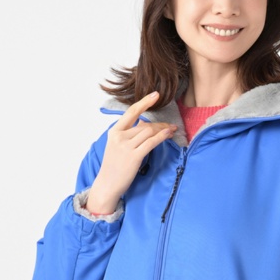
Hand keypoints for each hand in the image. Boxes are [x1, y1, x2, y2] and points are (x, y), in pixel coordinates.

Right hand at [85, 92, 176, 213]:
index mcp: (114, 132)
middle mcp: (119, 137)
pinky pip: (151, 142)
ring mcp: (126, 146)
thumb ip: (128, 135)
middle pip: (145, 124)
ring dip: (163, 130)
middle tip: (170, 125)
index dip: (145, 102)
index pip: (131, 112)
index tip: (156, 95)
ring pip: (149, 132)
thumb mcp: (117, 146)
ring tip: (172, 131)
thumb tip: (145, 124)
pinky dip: (162, 137)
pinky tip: (169, 134)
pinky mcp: (134, 156)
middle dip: (160, 124)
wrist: (107, 184)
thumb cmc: (114, 167)